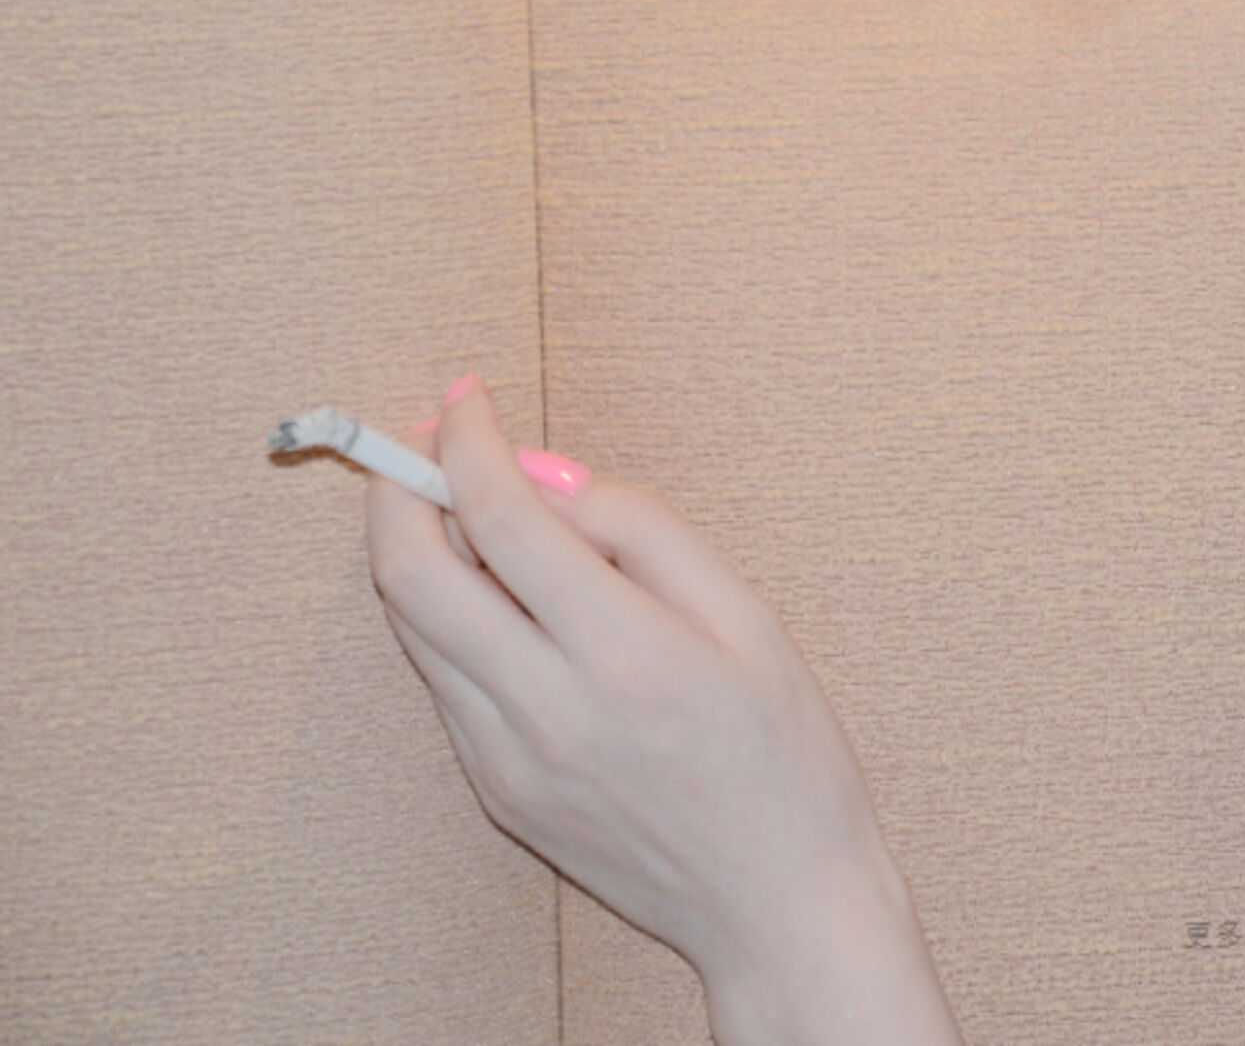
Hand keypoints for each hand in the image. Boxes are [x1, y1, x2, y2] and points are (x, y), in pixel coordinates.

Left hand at [363, 375, 902, 998]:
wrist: (779, 903)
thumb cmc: (788, 756)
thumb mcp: (750, 617)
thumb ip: (645, 533)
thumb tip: (546, 478)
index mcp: (625, 653)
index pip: (501, 518)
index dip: (468, 441)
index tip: (468, 397)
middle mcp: (546, 708)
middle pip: (412, 573)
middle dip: (401, 487)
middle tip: (432, 442)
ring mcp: (507, 759)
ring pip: (414, 628)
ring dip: (421, 550)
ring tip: (474, 510)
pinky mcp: (495, 792)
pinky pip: (447, 681)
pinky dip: (455, 620)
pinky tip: (512, 601)